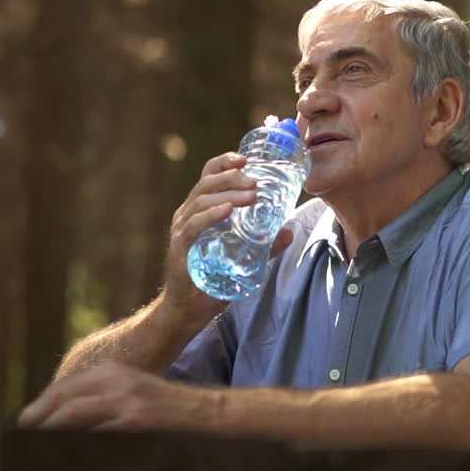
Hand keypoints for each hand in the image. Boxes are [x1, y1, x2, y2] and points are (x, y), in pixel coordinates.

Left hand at [17, 362, 219, 430]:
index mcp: (113, 372)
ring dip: (48, 429)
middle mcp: (116, 380)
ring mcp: (126, 400)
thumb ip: (103, 400)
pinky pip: (96, 432)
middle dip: (38, 416)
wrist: (208, 412)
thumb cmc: (169, 410)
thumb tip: (66, 420)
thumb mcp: (133, 393)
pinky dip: (75, 442)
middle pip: (63, 397)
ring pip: (73, 413)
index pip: (64, 388)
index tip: (24, 423)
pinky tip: (64, 454)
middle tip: (19, 435)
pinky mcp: (137, 420)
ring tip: (31, 445)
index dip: (41, 405)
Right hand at [163, 152, 294, 324]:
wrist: (188, 311)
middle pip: (206, 184)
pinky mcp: (181, 249)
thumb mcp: (243, 258)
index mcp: (199, 211)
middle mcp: (187, 215)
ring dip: (228, 194)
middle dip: (232, 177)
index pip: (208, 177)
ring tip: (251, 194)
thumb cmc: (211, 280)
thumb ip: (264, 246)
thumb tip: (288, 231)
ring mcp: (182, 231)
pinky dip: (211, 215)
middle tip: (256, 180)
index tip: (245, 159)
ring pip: (201, 201)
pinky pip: (194, 226)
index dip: (224, 164)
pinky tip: (227, 210)